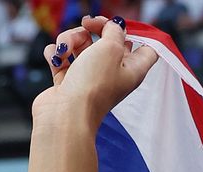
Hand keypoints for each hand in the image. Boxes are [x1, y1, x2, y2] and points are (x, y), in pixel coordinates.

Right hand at [34, 14, 158, 128]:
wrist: (66, 115)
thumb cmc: (92, 86)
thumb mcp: (111, 48)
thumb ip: (114, 31)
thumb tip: (115, 25)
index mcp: (132, 70)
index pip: (147, 49)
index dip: (138, 33)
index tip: (122, 25)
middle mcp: (113, 74)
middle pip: (108, 41)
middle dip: (95, 28)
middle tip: (86, 25)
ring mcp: (90, 77)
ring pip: (81, 45)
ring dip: (70, 39)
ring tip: (64, 50)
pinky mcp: (69, 81)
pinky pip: (63, 56)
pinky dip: (57, 55)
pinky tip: (56, 60)